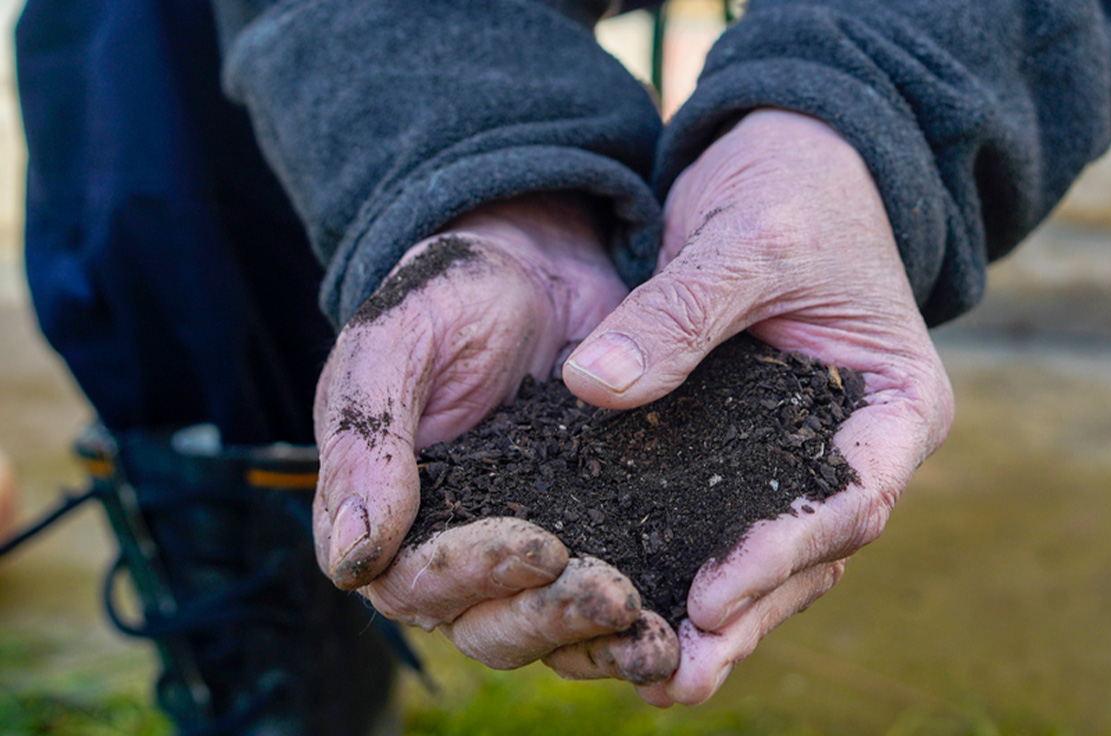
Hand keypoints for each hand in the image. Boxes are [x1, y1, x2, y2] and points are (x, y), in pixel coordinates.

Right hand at [312, 195, 678, 682]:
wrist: (540, 258)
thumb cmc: (451, 293)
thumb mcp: (396, 341)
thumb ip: (367, 439)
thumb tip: (353, 559)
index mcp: (392, 514)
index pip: (416, 583)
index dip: (470, 578)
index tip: (537, 546)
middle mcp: (456, 551)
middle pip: (487, 625)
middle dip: (546, 617)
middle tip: (611, 592)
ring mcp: (527, 553)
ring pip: (548, 630)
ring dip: (595, 639)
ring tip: (653, 626)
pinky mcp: (597, 538)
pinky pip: (607, 604)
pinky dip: (636, 626)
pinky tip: (680, 627)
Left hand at [557, 110, 954, 704]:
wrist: (789, 157)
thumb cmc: (797, 187)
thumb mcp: (749, 237)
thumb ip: (681, 310)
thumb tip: (597, 385)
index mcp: (898, 403)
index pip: (853, 497)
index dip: (785, 550)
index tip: (712, 591)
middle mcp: (862, 447)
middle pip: (814, 554)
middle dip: (747, 617)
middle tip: (676, 676)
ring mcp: (806, 457)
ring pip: (772, 560)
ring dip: (719, 618)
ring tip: (652, 679)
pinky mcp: (748, 455)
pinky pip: (723, 525)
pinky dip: (685, 569)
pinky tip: (630, 612)